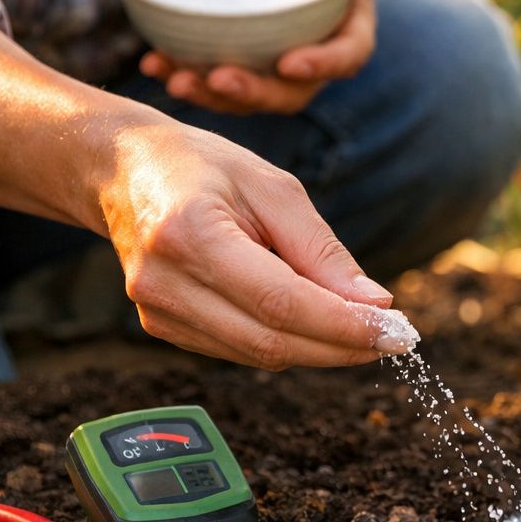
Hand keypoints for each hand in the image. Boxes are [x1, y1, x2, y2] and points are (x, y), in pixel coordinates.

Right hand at [96, 120, 408, 368]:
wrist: (124, 170)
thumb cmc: (203, 167)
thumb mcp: (273, 187)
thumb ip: (322, 250)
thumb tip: (375, 304)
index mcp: (189, 235)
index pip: (280, 303)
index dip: (344, 326)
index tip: (396, 331)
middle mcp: (164, 283)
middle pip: (270, 342)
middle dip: (341, 346)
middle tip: (393, 336)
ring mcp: (156, 311)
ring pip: (258, 354)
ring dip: (319, 348)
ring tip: (364, 327)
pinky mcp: (161, 327)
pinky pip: (240, 349)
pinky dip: (286, 341)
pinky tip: (314, 320)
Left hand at [141, 0, 392, 114]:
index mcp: (348, 37)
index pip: (344, 59)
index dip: (320, 66)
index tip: (288, 62)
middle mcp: (313, 67)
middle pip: (289, 94)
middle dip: (252, 92)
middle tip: (218, 78)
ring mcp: (271, 74)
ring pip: (246, 98)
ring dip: (208, 95)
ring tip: (174, 79)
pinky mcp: (238, 68)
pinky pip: (211, 82)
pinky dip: (180, 74)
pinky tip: (153, 62)